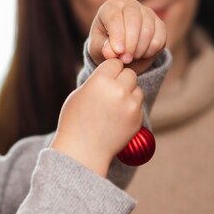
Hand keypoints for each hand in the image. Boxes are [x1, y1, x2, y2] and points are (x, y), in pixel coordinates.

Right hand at [51, 58, 142, 175]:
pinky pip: (138, 105)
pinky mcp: (137, 119)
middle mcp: (118, 90)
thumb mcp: (79, 94)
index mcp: (100, 80)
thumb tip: (111, 71)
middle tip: (110, 92)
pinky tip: (117, 118)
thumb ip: (97, 80)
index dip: (110, 70)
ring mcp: (130, 105)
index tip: (104, 79)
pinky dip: (131, 109)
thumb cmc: (75, 122)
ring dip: (129, 94)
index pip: (115, 62)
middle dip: (121, 80)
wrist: (83, 151)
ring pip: (137, 89)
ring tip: (113, 107)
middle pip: (129, 74)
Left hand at [89, 0, 165, 74]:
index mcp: (110, 8)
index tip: (118, 52)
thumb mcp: (97, 49)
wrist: (120, 51)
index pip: (115, 18)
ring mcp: (147, 12)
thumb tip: (112, 52)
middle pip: (134, 20)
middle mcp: (129, 5)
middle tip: (125, 59)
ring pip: (148, 30)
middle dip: (130, 43)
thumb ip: (102, 48)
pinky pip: (160, 38)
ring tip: (130, 58)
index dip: (118, 35)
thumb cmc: (104, 46)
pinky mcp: (160, 24)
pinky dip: (151, 51)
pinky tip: (141, 55)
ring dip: (140, 49)